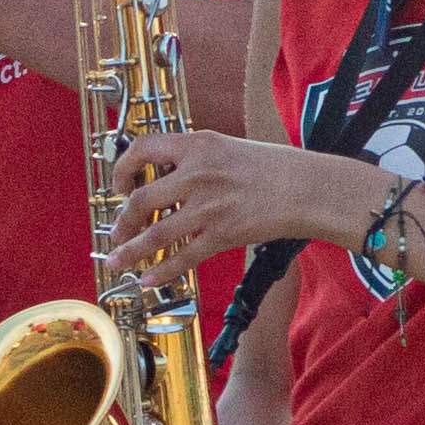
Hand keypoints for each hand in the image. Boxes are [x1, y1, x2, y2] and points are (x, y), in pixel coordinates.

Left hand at [105, 129, 333, 285]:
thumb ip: (196, 159)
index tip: (120, 185)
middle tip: (117, 232)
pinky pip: (183, 256)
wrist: (307, 188)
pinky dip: (162, 271)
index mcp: (198, 145)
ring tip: (118, 261)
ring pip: (155, 234)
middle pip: (140, 199)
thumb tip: (167, 178)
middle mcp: (197, 174)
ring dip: (131, 251)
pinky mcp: (222, 234)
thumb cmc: (274, 167)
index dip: (123, 168)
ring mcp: (208, 206)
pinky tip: (149, 279)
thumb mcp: (228, 147)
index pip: (142, 148)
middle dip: (122, 221)